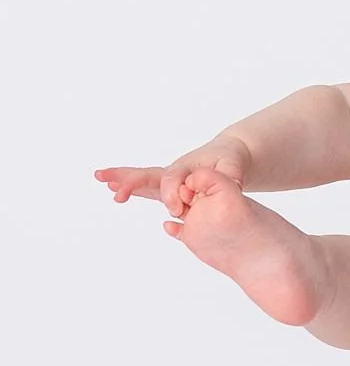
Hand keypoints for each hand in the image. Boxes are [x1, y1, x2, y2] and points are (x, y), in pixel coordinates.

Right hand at [95, 137, 249, 218]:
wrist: (226, 156)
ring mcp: (166, 179)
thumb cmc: (229, 161)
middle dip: (131, 182)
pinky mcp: (166, 187)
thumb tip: (230, 185)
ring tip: (101, 177)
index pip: (172, 181)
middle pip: (148, 175)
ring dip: (121, 179)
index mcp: (186, 167)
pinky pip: (144, 187)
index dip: (172, 194)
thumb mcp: (232, 167)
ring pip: (141, 179)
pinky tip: (112, 189)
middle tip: (115, 191)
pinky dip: (129, 187)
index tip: (179, 209)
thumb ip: (229, 176)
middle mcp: (173, 171)